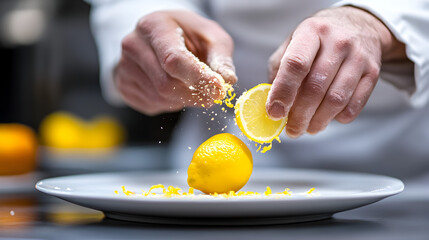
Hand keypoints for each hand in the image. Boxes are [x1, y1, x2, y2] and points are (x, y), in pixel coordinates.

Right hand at [115, 10, 235, 114]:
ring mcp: (124, 67)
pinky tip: (175, 88)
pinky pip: (152, 104)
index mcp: (154, 26)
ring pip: (161, 98)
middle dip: (195, 94)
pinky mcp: (124, 85)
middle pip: (166, 84)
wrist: (158, 37)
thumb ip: (220, 57)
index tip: (219, 90)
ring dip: (184, 99)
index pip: (173, 59)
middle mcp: (133, 45)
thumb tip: (228, 81)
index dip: (198, 78)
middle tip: (212, 94)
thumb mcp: (210, 36)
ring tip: (190, 84)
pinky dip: (171, 103)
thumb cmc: (187, 34)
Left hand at [266, 6, 405, 137]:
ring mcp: (358, 57)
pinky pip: (354, 106)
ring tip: (308, 128)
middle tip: (292, 130)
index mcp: (311, 32)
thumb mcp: (293, 44)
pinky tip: (328, 117)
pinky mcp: (373, 73)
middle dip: (300, 116)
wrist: (358, 25)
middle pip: (315, 88)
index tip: (275, 113)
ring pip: (335, 100)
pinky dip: (338, 118)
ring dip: (318, 121)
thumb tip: (271, 104)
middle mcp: (337, 42)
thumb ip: (279, 71)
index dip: (283, 92)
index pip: (296, 64)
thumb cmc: (318, 40)